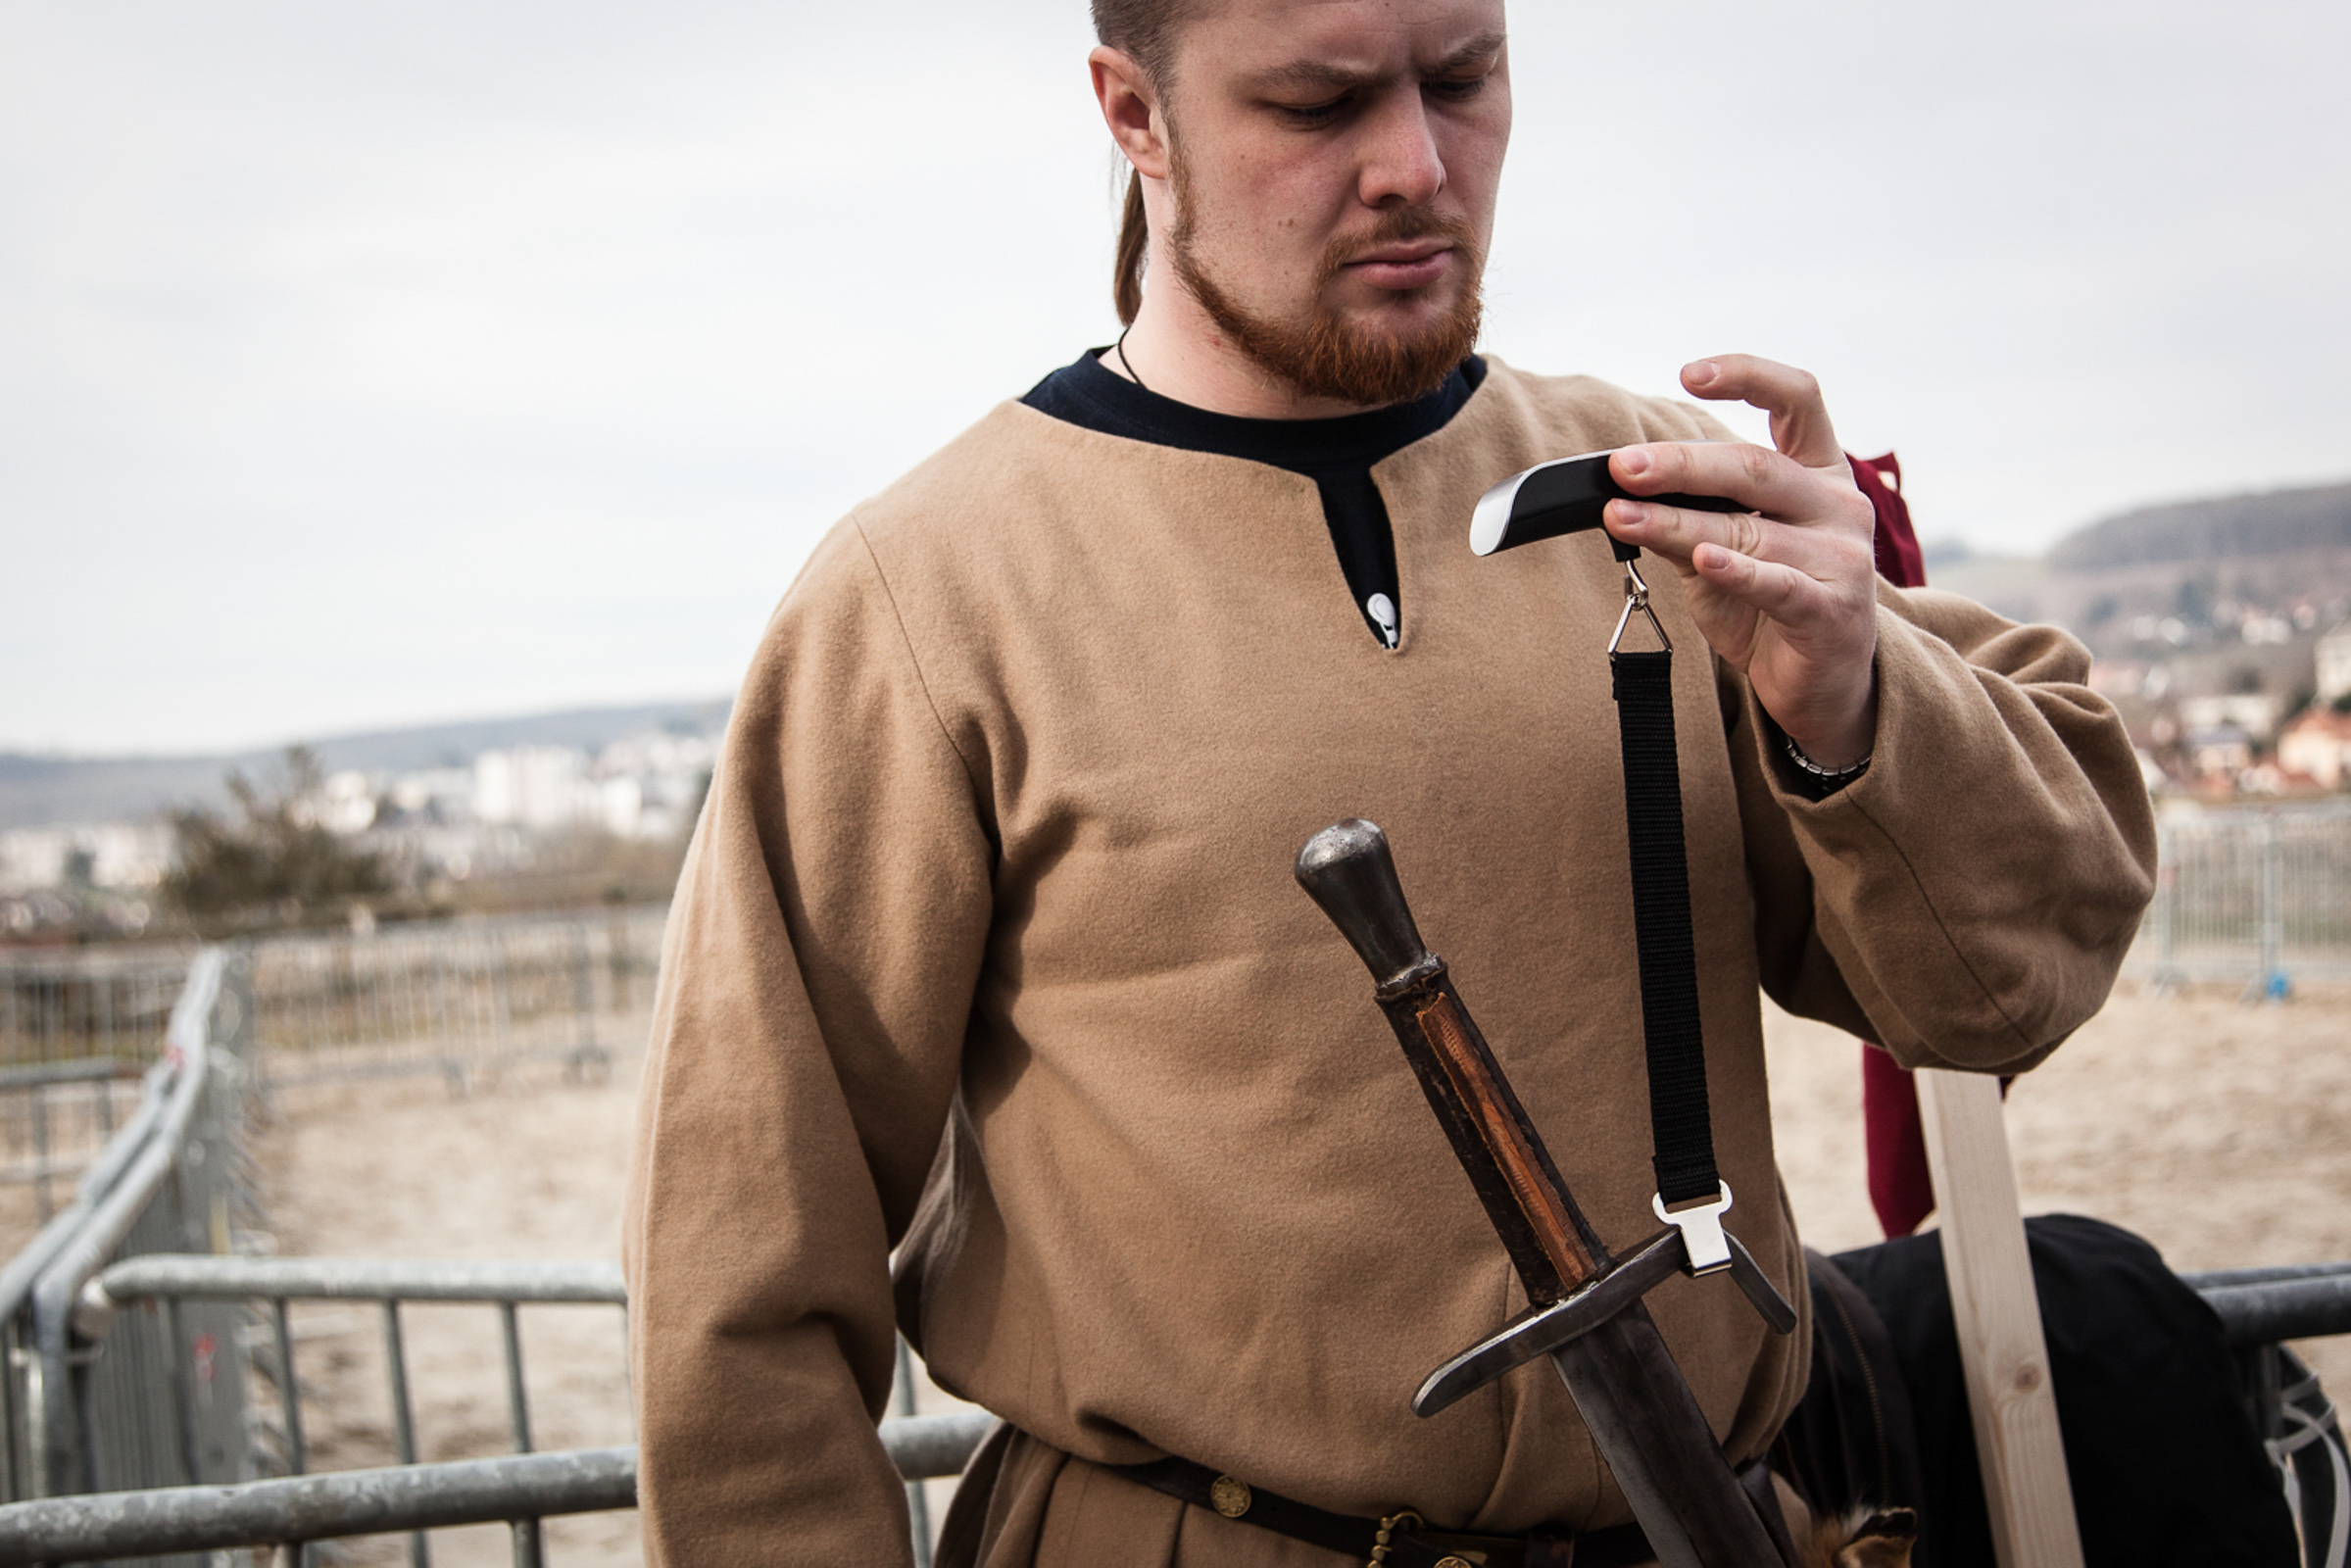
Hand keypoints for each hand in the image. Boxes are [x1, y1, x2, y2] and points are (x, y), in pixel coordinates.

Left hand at [1602, 355, 1879, 769]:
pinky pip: (1775, 582)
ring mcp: (1841, 557)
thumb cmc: (1770, 603)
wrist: (1820, 683)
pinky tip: (1701, 558)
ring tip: (1620, 516)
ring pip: (1746, 528)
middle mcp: (1838, 505)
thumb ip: (1690, 516)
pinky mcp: (1831, 610)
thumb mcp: (1723, 549)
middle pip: (1754, 467)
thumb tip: (1622, 489)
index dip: (1747, 376)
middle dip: (1679, 464)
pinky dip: (1734, 569)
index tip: (1688, 374)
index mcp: (1818, 472)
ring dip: (1675, 522)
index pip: (1797, 399)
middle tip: (1622, 467)